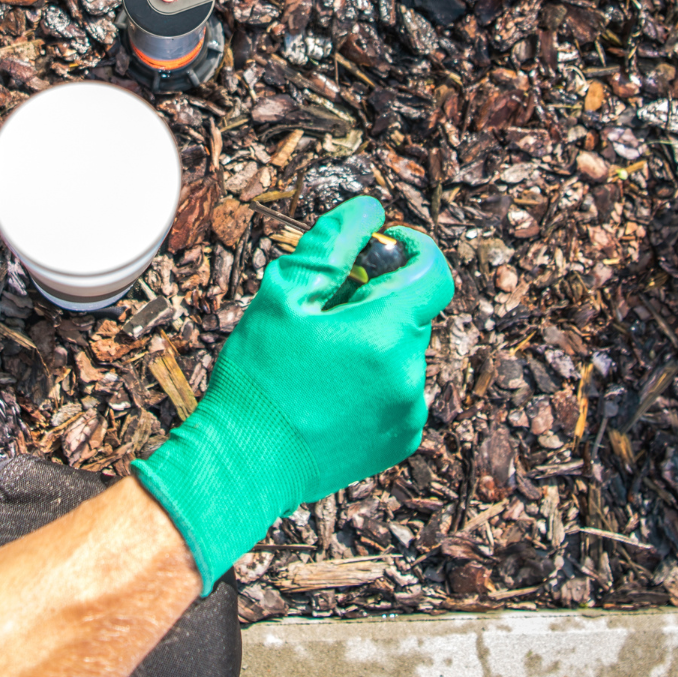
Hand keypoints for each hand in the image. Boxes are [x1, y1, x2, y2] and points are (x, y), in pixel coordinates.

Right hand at [132, 195, 453, 587]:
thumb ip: (334, 243)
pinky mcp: (400, 439)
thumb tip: (370, 211)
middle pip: (411, 311)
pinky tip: (329, 391)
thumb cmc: (258, 380)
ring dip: (372, 341)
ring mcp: (408, 411)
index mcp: (384, 333)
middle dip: (376, 298)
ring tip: (319, 359)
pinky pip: (398, 390)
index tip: (380, 247)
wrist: (244, 465)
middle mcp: (408, 374)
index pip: (433, 272)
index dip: (411, 249)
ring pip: (402, 350)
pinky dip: (373, 379)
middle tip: (323, 311)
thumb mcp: (283, 295)